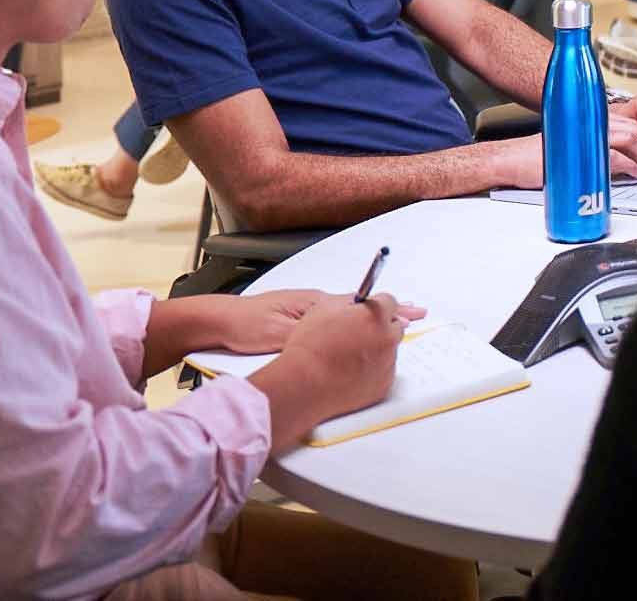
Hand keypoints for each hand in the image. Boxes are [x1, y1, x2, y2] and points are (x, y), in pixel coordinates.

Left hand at [221, 288, 425, 354]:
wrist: (218, 321)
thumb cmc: (247, 326)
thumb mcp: (280, 334)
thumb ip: (311, 333)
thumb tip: (341, 332)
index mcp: (316, 304)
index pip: (361, 304)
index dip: (388, 310)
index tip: (410, 314)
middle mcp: (316, 303)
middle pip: (362, 304)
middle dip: (391, 309)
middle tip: (417, 311)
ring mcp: (309, 310)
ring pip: (352, 310)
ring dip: (376, 314)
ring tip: (399, 315)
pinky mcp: (299, 319)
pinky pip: (339, 317)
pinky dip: (358, 319)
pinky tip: (361, 326)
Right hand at [256, 294, 408, 446]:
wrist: (302, 384)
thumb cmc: (309, 348)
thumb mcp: (324, 308)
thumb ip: (350, 301)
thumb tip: (359, 302)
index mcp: (376, 316)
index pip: (389, 302)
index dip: (375, 306)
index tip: (367, 312)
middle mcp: (387, 339)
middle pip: (393, 326)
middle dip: (379, 327)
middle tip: (356, 334)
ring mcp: (387, 364)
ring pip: (389, 350)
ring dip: (376, 349)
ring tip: (348, 356)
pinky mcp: (383, 385)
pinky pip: (383, 372)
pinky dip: (372, 371)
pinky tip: (351, 371)